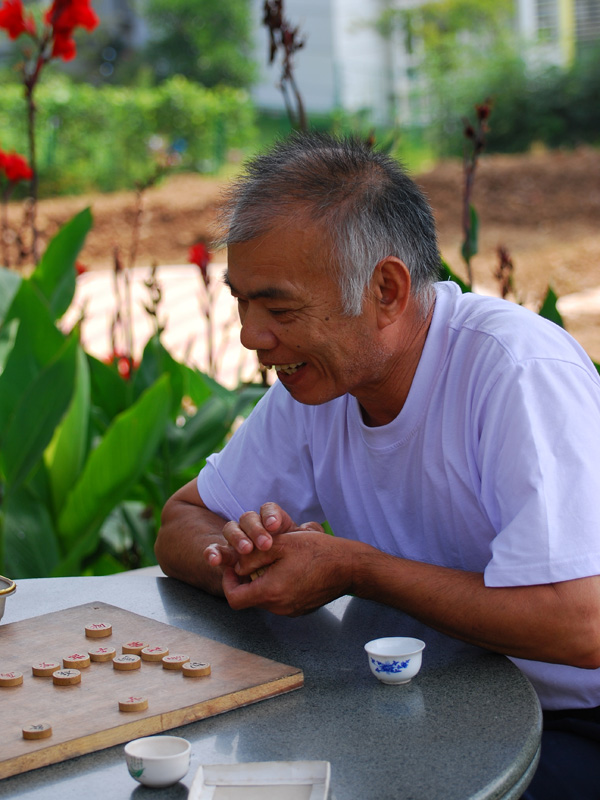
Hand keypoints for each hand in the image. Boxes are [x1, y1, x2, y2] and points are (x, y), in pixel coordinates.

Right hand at [203, 502, 301, 569]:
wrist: (278, 579)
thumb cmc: (293, 560)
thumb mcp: (301, 548)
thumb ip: (307, 535)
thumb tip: (310, 527)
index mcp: (270, 522)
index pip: (268, 510)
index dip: (270, 515)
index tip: (275, 526)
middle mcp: (251, 528)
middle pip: (248, 518)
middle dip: (255, 530)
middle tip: (265, 544)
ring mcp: (236, 541)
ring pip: (231, 530)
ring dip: (237, 538)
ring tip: (246, 550)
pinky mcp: (225, 556)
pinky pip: (215, 551)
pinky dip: (212, 553)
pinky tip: (214, 560)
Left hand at [221, 529, 352, 615]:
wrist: (349, 567)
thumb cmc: (316, 551)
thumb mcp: (280, 544)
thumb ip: (252, 556)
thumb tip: (236, 566)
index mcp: (271, 592)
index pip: (234, 598)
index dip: (228, 581)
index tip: (234, 566)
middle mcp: (279, 608)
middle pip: (249, 597)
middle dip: (247, 578)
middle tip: (254, 559)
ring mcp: (291, 611)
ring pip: (264, 598)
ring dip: (262, 582)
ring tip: (274, 562)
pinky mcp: (300, 610)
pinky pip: (279, 600)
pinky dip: (276, 587)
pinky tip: (288, 570)